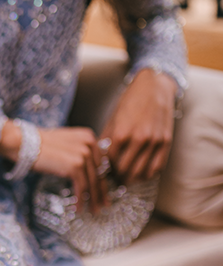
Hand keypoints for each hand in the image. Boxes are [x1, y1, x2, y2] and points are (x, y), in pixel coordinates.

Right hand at [0, 122, 106, 212]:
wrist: (24, 143)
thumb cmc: (39, 145)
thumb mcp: (65, 145)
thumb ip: (78, 153)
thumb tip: (85, 174)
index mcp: (89, 137)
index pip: (100, 162)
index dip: (102, 179)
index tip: (103, 192)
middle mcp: (89, 144)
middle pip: (98, 173)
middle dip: (101, 192)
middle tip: (103, 205)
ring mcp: (83, 154)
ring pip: (92, 182)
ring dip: (92, 199)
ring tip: (92, 211)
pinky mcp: (75, 166)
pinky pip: (82, 187)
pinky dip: (81, 200)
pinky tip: (78, 209)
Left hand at [101, 68, 176, 183]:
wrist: (154, 87)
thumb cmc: (131, 101)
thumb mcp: (113, 119)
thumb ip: (107, 140)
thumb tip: (99, 158)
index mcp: (121, 133)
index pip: (110, 162)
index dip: (105, 169)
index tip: (103, 171)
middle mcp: (139, 139)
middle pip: (125, 171)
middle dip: (117, 176)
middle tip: (113, 178)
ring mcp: (154, 141)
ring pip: (141, 173)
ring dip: (132, 178)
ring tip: (125, 178)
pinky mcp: (166, 142)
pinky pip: (157, 167)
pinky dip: (147, 174)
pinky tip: (141, 173)